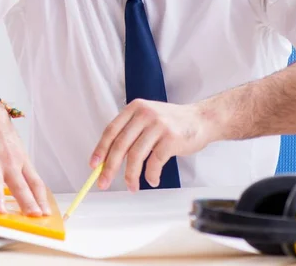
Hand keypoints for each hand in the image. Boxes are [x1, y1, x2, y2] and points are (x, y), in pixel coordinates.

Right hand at [0, 102, 50, 216]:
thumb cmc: (0, 135)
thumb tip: (28, 193)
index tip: (45, 214)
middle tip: (33, 216)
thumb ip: (20, 171)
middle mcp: (9, 161)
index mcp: (21, 161)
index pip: (35, 182)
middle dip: (27, 201)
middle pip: (20, 184)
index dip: (41, 198)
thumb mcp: (16, 151)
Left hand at [90, 99, 218, 190]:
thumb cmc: (172, 122)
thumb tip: (108, 158)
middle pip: (120, 145)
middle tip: (103, 182)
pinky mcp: (171, 138)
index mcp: (135, 108)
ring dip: (131, 176)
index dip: (100, 149)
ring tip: (132, 186)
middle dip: (109, 167)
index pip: (111, 130)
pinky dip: (151, 175)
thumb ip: (131, 132)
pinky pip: (154, 163)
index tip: (93, 165)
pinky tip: (152, 180)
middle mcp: (145, 114)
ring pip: (136, 156)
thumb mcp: (148, 118)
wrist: (201, 119)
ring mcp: (158, 125)